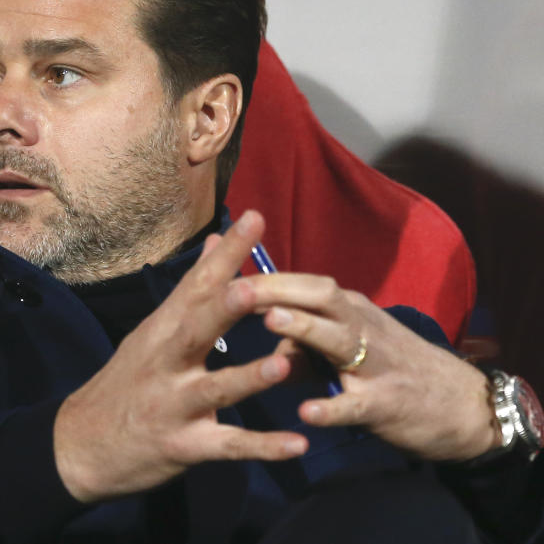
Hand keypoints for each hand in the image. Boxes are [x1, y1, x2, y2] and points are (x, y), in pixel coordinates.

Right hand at [53, 211, 307, 502]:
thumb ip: (191, 289)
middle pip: (196, 330)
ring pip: (213, 389)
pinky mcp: (184, 447)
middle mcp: (165, 362)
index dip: (225, 254)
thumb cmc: (125, 382)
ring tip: (281, 366)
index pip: (195, 284)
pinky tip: (298, 444)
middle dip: (223, 309)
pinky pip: (228, 446)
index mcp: (162, 330)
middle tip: (254, 288)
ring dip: (247, 378)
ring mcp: (173, 405)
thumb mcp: (151, 332)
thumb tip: (218, 239)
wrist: (80, 445)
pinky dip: (263, 447)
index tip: (254, 218)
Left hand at [239, 272, 500, 460]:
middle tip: (234, 287)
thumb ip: (303, 341)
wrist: (460, 405)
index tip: (223, 269)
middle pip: (321, 296)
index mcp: (349, 309)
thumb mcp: (346, 347)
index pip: (303, 282)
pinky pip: (357, 405)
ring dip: (304, 328)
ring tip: (269, 321)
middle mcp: (362, 325)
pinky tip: (306, 412)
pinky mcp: (387, 404)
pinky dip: (332, 408)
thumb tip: (264, 334)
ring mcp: (377, 363)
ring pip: (340, 338)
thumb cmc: (391, 368)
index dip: (264, 276)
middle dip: (277, 289)